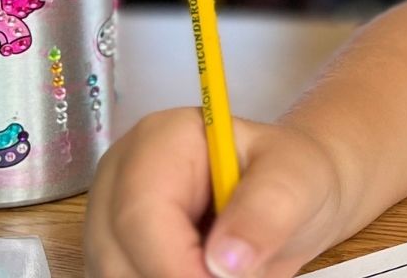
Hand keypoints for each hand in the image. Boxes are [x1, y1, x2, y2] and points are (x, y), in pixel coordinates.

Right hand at [85, 108, 347, 276]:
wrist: (289, 197)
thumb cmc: (290, 176)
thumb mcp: (296, 181)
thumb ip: (266, 211)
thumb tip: (224, 261)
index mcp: (160, 141)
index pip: (141, 214)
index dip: (176, 264)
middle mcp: (120, 178)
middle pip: (117, 255)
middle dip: (175, 277)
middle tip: (236, 274)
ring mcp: (110, 219)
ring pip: (116, 275)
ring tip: (226, 268)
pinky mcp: (116, 253)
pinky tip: (200, 271)